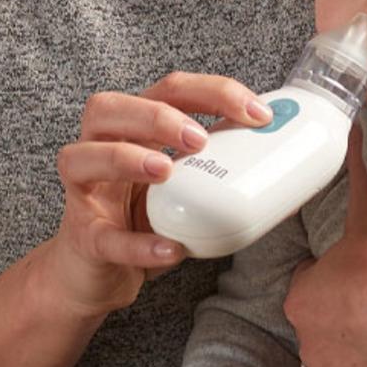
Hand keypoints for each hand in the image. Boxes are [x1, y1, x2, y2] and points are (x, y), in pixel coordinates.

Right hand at [48, 72, 272, 316]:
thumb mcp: (186, 189)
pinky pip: (103, 237)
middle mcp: (101, 149)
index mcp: (135, 129)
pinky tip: (169, 248)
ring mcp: (85, 193)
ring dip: (126, 158)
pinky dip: (137, 243)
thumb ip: (220, 174)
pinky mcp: (83, 238)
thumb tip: (285, 178)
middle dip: (158, 115)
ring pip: (80, 156)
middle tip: (201, 138)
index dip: (213, 92)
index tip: (258, 113)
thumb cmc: (144, 221)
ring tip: (166, 171)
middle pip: (109, 107)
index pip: (168, 90)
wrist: (99, 275)